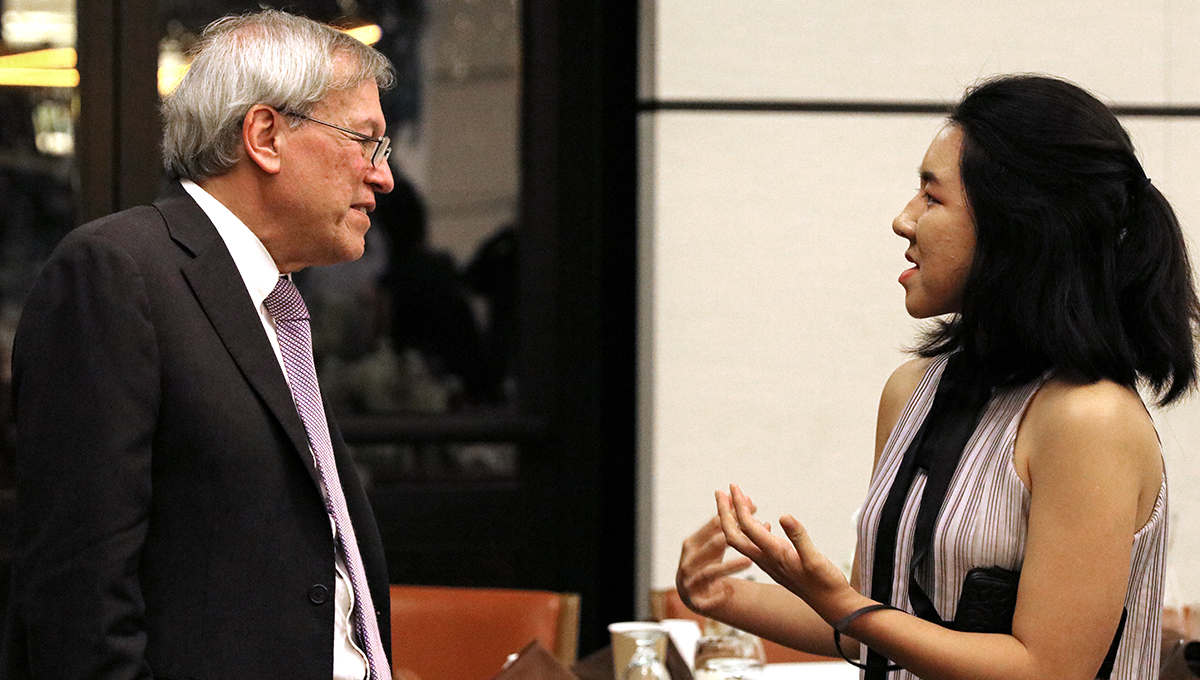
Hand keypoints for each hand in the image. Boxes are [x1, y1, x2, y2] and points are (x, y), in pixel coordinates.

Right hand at [676, 509, 754, 617]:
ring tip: (749, 561)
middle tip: (749, 531)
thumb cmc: (709, 561)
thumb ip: (730, 523)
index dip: (732, 517)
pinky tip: (731, 590)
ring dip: (729, 567)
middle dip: (729, 538)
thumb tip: (749, 499)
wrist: (694, 592)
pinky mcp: (695, 601)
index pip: (713, 527)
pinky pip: (707, 599)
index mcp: (692, 543)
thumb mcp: (717, 543)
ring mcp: (689, 581)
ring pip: (710, 572)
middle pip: (710, 546)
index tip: (753, 508)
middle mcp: (687, 560)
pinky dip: (719, 594)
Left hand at [717, 484, 856, 621]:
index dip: (737, 506)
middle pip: (734, 535)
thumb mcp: (815, 559)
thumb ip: (799, 537)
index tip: (732, 486)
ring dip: (738, 519)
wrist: (832, 606)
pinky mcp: (778, 564)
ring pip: (744, 539)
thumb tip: (783, 515)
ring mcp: (770, 563)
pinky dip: (755, 529)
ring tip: (739, 500)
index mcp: (773, 554)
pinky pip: (757, 545)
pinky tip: (763, 522)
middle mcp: (766, 559)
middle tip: (721, 491)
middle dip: (725, 512)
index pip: (746, 527)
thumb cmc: (825, 583)